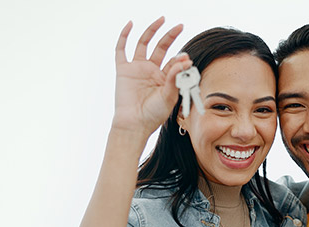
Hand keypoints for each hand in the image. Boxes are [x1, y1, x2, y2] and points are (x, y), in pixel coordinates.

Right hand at [112, 17, 192, 136]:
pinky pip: (122, 49)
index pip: (173, 62)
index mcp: (164, 78)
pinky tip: (131, 24)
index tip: (186, 57)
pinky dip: (124, 36)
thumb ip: (175, 77)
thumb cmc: (153, 114)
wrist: (135, 124)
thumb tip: (185, 59)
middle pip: (161, 47)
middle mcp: (151, 71)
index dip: (180, 58)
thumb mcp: (169, 96)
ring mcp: (137, 68)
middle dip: (170, 36)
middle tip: (179, 26)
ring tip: (162, 19)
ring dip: (152, 31)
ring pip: (144, 44)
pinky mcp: (123, 70)